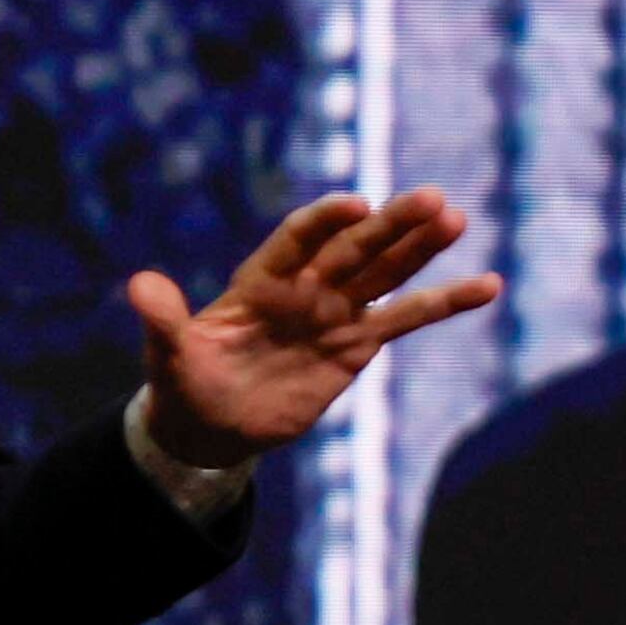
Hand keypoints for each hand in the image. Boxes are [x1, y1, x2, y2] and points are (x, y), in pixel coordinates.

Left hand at [129, 189, 503, 469]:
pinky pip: (408, 317)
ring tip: (456, 218)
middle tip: (432, 198)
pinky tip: (487, 284)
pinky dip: (446, 301)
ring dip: (421, 247)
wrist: (211, 425)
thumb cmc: (185, 383)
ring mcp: (336, 311)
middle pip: (355, 247)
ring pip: (386, 271)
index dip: (326, 222)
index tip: (356, 206)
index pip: (300, 239)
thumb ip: (163, 320)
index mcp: (262, 279)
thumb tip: (138, 285)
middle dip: (392, 224)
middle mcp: (306, 286)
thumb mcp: (168, 357)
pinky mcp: (359, 343)